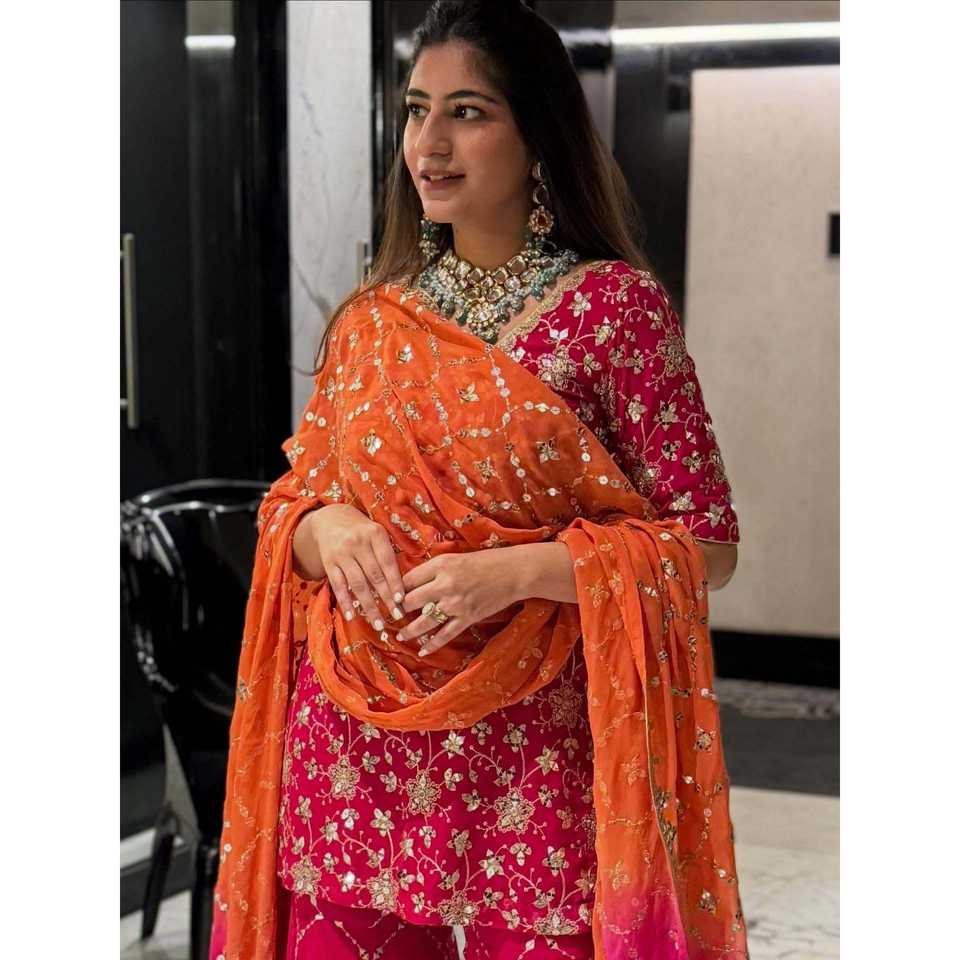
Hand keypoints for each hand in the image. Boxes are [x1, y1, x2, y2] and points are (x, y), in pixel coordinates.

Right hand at [306, 504, 406, 629]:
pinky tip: (351, 616)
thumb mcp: (377, 534)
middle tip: (396, 617)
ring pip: (357, 584)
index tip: (402, 601)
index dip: (395, 582)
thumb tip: (400, 587)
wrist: (330, 519)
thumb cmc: (361, 531)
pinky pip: (338, 585)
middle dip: (386, 599)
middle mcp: (358, 543)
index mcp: (375, 534)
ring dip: (369, 606)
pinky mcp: (328, 562)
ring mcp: (342, 553)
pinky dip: (345, 602)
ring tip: (378, 623)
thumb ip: (387, 555)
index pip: (388, 562)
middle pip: (374, 576)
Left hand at [397, 549, 523, 657]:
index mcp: (441, 565)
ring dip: (409, 631)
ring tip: (400, 636)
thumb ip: (433, 570)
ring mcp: (456, 604)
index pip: (408, 580)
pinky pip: (445, 635)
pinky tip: (422, 650)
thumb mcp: (454, 557)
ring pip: (424, 621)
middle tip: (390, 617)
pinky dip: (432, 644)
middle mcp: (445, 584)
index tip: (388, 598)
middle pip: (411, 601)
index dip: (395, 590)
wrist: (514, 572)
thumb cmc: (484, 561)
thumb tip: (411, 583)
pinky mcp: (467, 618)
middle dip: (399, 611)